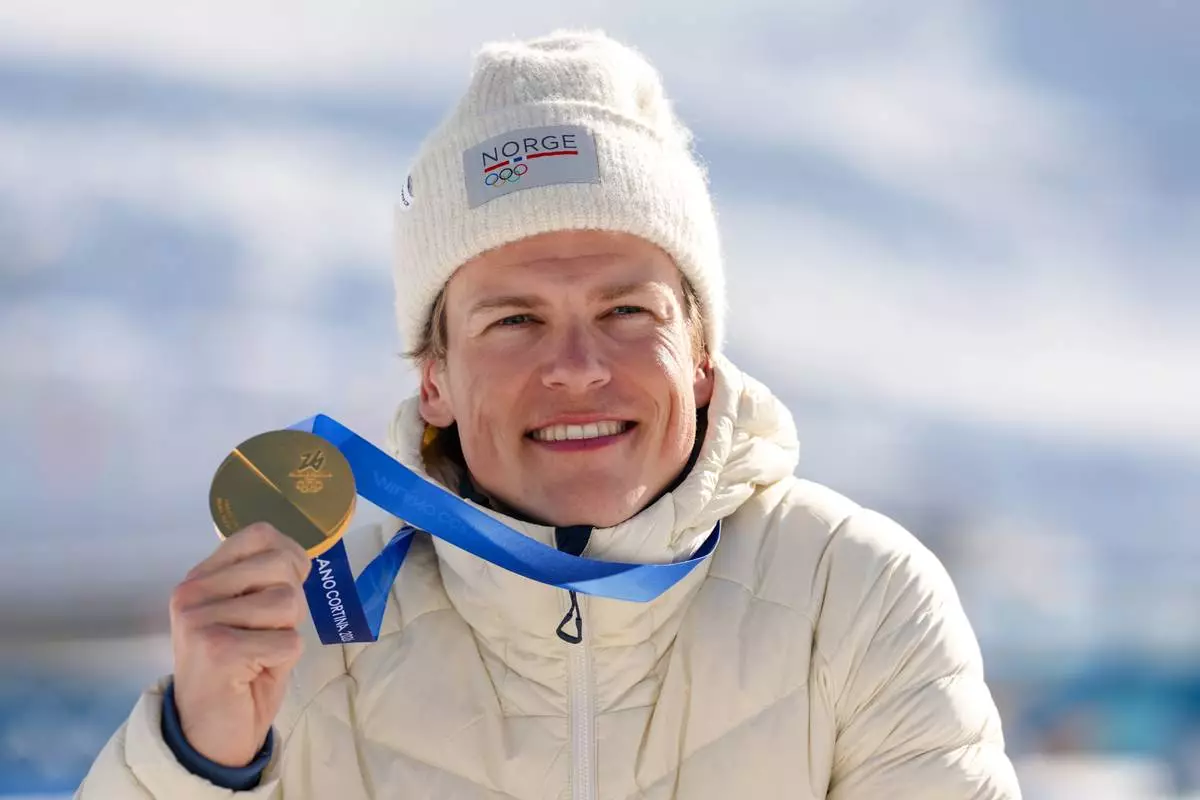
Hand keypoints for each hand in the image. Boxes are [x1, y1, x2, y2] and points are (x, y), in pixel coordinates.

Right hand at [168, 522, 310, 766]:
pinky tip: (253, 673)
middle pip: (281, 566)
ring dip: (286, 633)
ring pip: (287, 602)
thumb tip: (295, 554)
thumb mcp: (249, 614)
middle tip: (265, 634)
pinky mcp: (218, 649)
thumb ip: (263, 580)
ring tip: (258, 654)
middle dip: (291, 602)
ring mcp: (200, 619)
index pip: (261, 535)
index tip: (278, 592)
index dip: (289, 559)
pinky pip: (288, 640)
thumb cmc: (238, 672)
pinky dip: (284, 660)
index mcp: (200, 578)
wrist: (208, 734)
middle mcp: (192, 592)